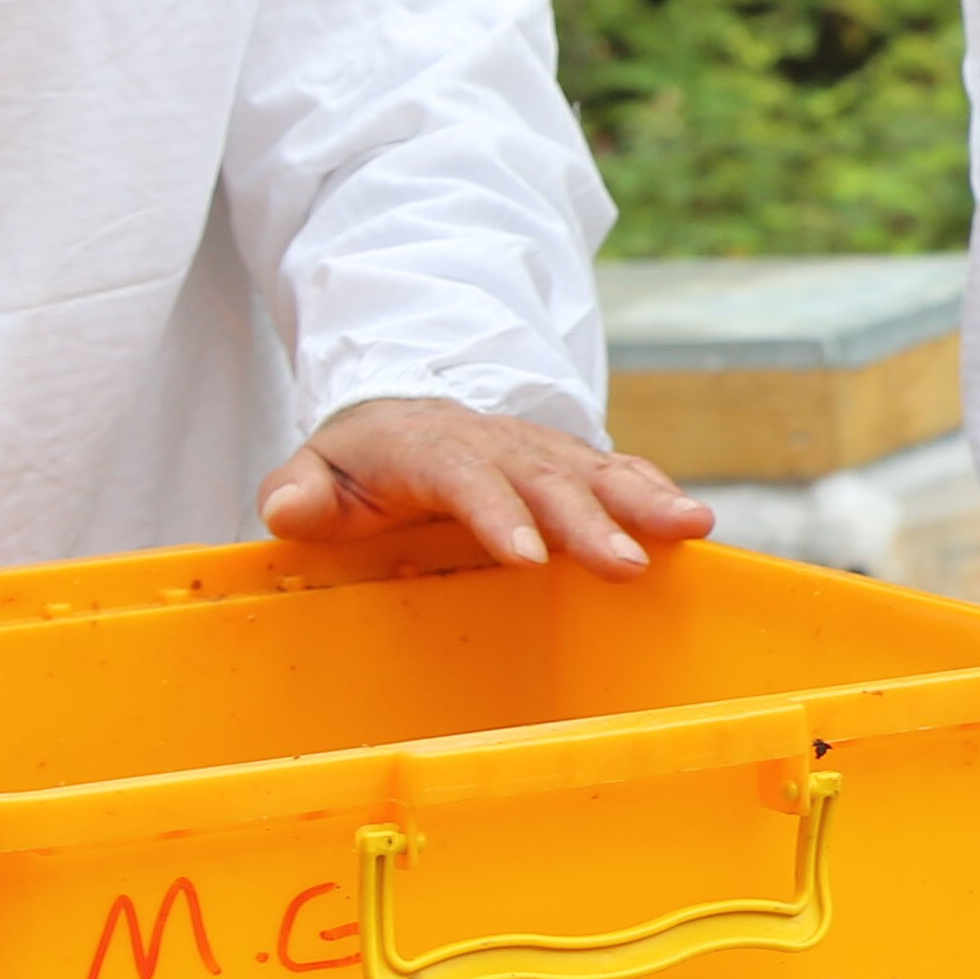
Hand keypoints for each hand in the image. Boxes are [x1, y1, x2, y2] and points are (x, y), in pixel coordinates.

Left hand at [260, 399, 714, 577]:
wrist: (405, 413)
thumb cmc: (359, 462)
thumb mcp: (315, 472)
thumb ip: (300, 492)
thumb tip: (286, 509)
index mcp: (431, 448)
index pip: (466, 479)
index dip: (497, 516)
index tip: (527, 557)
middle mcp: (497, 442)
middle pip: (546, 479)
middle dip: (590, 521)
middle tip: (627, 565)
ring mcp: (540, 450)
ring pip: (595, 470)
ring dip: (645, 499)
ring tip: (693, 528)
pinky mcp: (570, 463)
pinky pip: (618, 473)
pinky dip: (656, 493)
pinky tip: (692, 523)